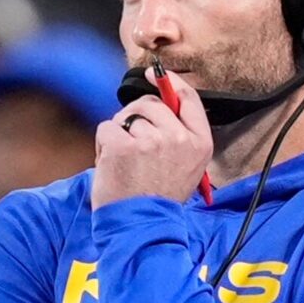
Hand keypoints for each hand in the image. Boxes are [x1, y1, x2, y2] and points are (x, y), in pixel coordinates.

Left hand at [91, 68, 212, 208]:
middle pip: (150, 105)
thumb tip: (158, 102)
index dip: (169, 82)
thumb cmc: (158, 199)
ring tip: (125, 164)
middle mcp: (178, 138)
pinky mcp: (124, 144)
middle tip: (133, 149)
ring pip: (125, 117)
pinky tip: (111, 166)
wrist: (140, 227)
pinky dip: (103, 144)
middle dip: (135, 118)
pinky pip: (107, 128)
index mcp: (199, 143)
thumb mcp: (185, 168)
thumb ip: (179, 136)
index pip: (188, 98)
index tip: (153, 75)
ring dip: (119, 135)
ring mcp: (151, 140)